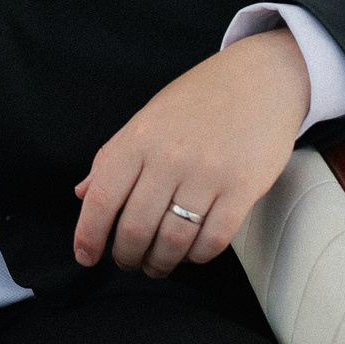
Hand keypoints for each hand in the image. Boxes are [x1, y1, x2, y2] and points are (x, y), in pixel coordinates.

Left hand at [72, 29, 309, 278]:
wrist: (261, 78)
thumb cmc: (200, 99)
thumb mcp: (148, 119)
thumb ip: (114, 157)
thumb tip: (83, 194)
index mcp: (139, 139)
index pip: (102, 199)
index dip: (89, 236)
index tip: (86, 256)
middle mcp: (169, 158)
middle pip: (136, 229)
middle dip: (127, 257)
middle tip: (129, 262)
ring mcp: (208, 174)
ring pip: (173, 241)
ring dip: (160, 263)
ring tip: (157, 264)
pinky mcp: (243, 188)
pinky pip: (213, 240)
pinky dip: (197, 256)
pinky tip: (191, 253)